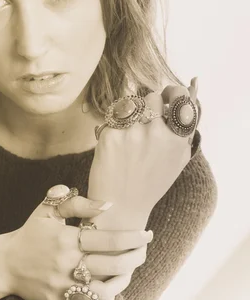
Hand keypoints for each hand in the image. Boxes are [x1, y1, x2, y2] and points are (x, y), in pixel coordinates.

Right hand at [5, 194, 152, 299]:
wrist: (4, 265)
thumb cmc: (30, 234)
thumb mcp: (47, 211)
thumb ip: (76, 204)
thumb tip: (106, 205)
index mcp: (66, 239)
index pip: (108, 238)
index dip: (132, 237)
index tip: (146, 234)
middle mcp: (66, 263)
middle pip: (112, 264)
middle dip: (135, 257)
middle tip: (144, 250)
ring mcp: (62, 285)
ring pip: (104, 289)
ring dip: (123, 281)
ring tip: (129, 271)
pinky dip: (104, 299)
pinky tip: (112, 288)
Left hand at [88, 79, 198, 229]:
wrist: (121, 208)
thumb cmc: (150, 184)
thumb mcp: (177, 161)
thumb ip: (184, 131)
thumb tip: (190, 91)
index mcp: (176, 140)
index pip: (178, 98)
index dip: (171, 94)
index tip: (165, 97)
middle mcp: (156, 134)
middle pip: (151, 97)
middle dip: (147, 106)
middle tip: (142, 123)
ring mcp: (132, 134)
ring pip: (129, 104)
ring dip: (128, 113)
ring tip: (127, 134)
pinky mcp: (110, 136)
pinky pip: (112, 118)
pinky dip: (113, 128)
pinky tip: (114, 147)